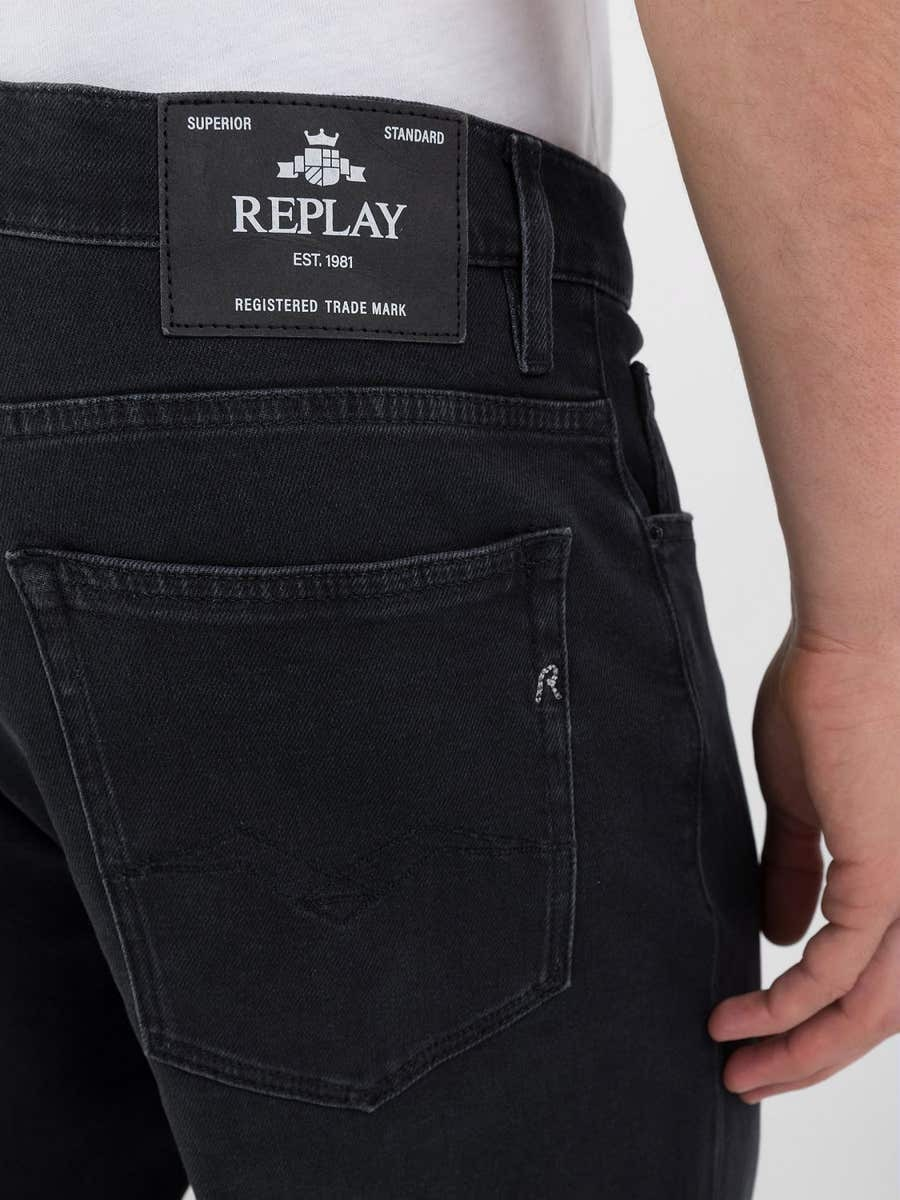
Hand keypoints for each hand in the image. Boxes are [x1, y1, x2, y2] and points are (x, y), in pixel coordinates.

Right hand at [708, 624, 899, 1101]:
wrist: (853, 640)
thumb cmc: (829, 700)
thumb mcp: (806, 806)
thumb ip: (796, 871)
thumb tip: (776, 932)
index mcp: (898, 874)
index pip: (876, 975)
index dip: (821, 1017)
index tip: (755, 1032)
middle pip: (881, 1013)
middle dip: (809, 1057)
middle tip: (746, 1078)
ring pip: (871, 1010)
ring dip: (800, 1049)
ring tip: (736, 1067)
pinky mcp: (890, 875)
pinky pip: (840, 970)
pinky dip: (790, 1005)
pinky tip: (742, 1016)